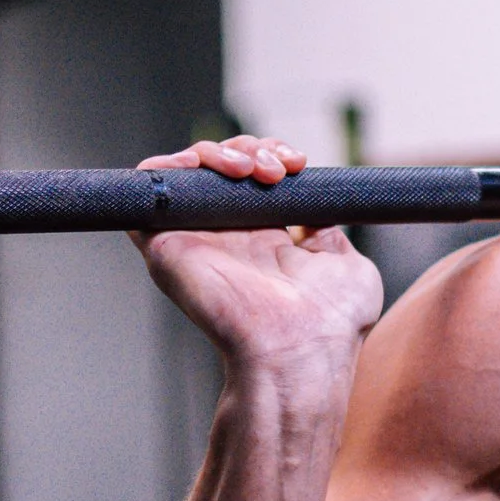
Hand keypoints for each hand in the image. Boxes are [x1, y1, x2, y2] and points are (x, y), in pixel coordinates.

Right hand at [132, 136, 384, 366]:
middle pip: (222, 166)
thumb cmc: (331, 325)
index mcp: (266, 239)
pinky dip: (170, 164)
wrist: (299, 351)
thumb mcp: (349, 267)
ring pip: (188, 170)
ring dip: (219, 152)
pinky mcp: (165, 243)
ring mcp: (195, 238)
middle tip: (276, 169)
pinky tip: (206, 167)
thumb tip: (322, 212)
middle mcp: (228, 237)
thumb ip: (330, 236)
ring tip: (251, 169)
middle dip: (252, 149)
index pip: (255, 178)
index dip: (272, 156)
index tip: (297, 164)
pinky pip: (150, 188)